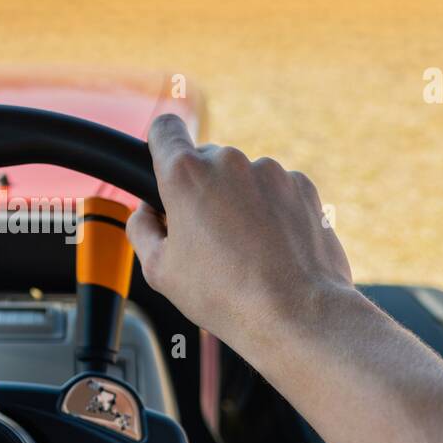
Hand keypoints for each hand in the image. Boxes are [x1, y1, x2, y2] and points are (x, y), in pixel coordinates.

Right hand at [126, 114, 355, 361]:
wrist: (297, 313)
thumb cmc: (225, 295)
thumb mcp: (158, 270)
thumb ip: (141, 229)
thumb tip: (145, 214)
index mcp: (186, 175)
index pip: (164, 129)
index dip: (160, 145)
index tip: (164, 166)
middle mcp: (230, 163)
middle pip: (205, 160)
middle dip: (201, 189)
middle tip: (204, 237)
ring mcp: (271, 172)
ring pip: (242, 178)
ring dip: (238, 202)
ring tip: (244, 251)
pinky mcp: (302, 187)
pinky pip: (275, 191)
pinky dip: (270, 211)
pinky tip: (271, 249)